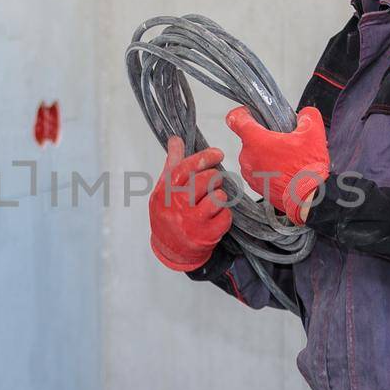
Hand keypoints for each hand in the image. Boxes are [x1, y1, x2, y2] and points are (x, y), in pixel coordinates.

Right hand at [148, 136, 232, 270]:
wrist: (170, 250)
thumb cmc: (168, 214)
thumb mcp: (163, 190)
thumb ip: (172, 165)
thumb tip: (175, 140)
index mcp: (166, 193)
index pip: (185, 169)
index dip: (204, 158)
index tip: (217, 153)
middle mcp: (178, 207)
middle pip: (205, 181)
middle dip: (215, 177)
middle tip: (215, 180)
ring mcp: (192, 222)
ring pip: (218, 198)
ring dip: (219, 196)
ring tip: (213, 200)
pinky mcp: (206, 236)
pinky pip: (225, 215)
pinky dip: (224, 214)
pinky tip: (215, 216)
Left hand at [224, 106, 329, 224]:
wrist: (309, 200)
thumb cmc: (307, 169)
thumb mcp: (314, 134)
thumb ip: (308, 116)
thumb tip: (305, 115)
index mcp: (256, 140)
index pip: (235, 119)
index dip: (242, 113)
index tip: (250, 114)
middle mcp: (248, 157)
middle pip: (249, 138)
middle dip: (264, 137)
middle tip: (283, 142)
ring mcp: (250, 173)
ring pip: (254, 155)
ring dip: (266, 154)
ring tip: (286, 158)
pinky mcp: (255, 185)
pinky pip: (258, 170)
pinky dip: (268, 168)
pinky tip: (284, 170)